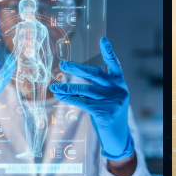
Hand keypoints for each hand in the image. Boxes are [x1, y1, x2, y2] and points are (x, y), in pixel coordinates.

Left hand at [51, 36, 132, 159]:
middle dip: (77, 69)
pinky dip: (70, 98)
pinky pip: (84, 103)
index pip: (114, 64)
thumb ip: (100, 84)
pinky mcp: (106, 112)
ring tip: (55, 86)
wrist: (118, 137)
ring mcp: (114, 101)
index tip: (102, 39)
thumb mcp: (108, 97)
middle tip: (62, 64)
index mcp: (120, 83)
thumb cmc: (110, 113)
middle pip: (96, 75)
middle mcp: (119, 90)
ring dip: (68, 87)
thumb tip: (90, 70)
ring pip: (86, 90)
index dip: (109, 51)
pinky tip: (60, 96)